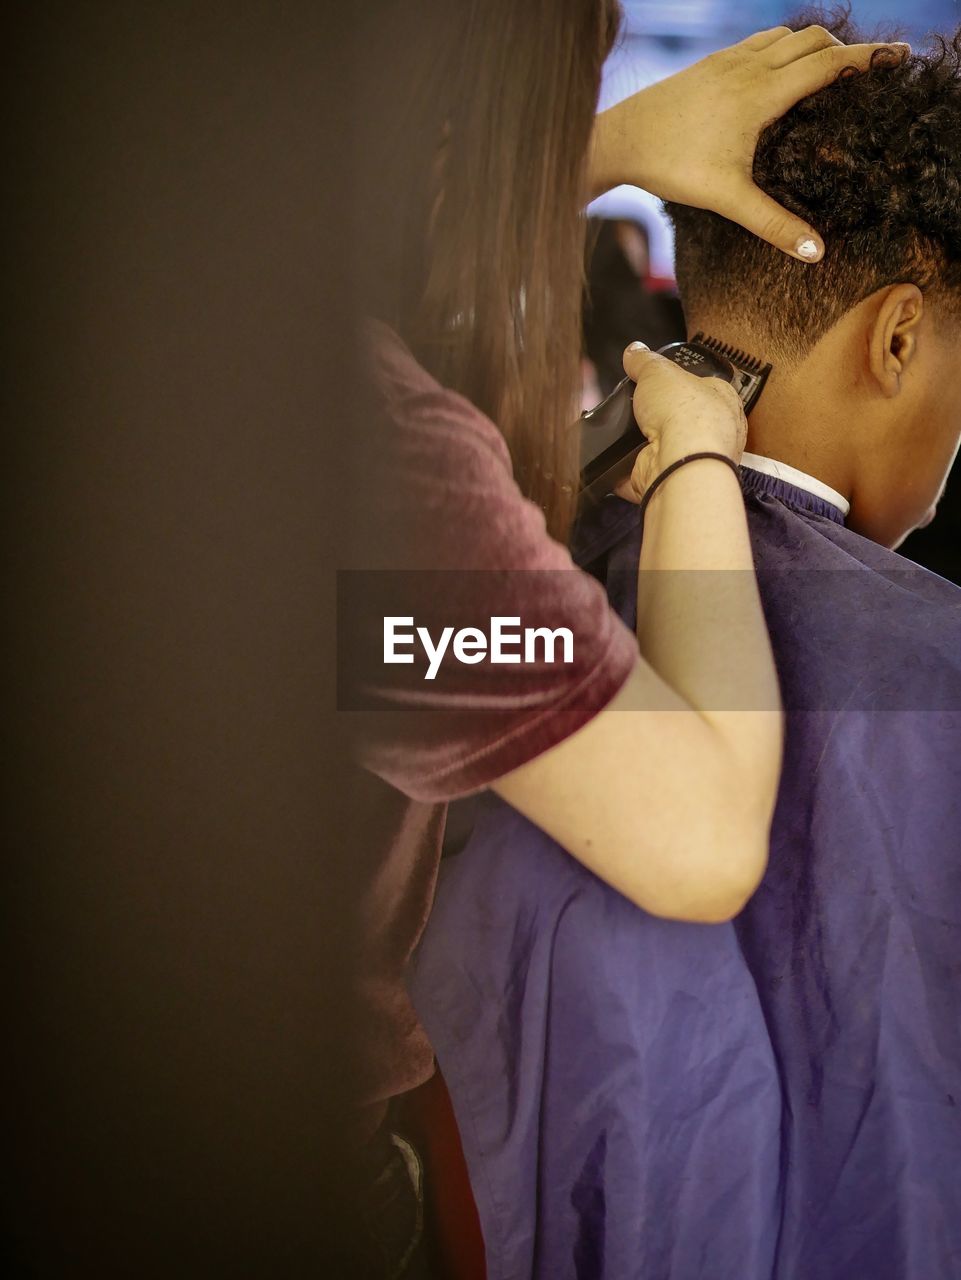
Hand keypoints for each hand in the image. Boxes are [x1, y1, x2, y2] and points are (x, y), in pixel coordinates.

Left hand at [589, 26, 908, 260]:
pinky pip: (757, 42)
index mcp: (762, 93)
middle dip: (847, 48)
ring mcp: (727, 60)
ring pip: (785, 35)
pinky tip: (779, 68)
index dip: (869, 57)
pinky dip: (781, 46)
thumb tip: (816, 253)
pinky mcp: (709, 63)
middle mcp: (748, 66)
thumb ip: (774, 225)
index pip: (829, 63)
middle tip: (871, 66)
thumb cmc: (672, 167)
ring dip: (813, 44)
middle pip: (813, 40)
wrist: (619, 139)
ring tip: (831, 65)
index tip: (899, 56)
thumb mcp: (728, 200)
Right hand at [614, 342, 746, 502]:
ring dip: (639, 441)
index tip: (658, 381)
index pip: (702, 387)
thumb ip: (644, 361)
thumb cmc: (687, 414)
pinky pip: (641, 471)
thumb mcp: (659, 371)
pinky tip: (617, 456)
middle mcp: (711, 434)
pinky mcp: (668, 481)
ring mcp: (690, 460)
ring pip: (659, 447)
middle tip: (638, 406)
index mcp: (721, 400)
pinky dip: (625, 467)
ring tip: (626, 430)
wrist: (679, 462)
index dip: (679, 382)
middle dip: (656, 415)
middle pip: (678, 419)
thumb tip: (634, 351)